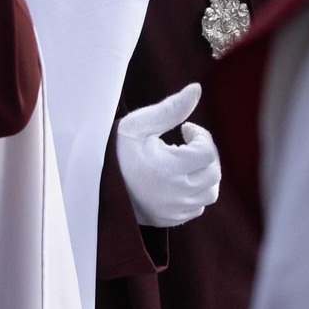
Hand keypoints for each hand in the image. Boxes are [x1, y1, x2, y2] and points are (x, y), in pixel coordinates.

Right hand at [116, 83, 220, 227]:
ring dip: (205, 174)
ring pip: (210, 194)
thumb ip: (171, 108)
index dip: (201, 136)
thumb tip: (196, 89)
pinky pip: (197, 208)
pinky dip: (196, 192)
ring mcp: (173, 211)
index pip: (208, 153)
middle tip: (187, 144)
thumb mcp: (139, 124)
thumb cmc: (118, 150)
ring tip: (186, 161)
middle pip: (213, 173)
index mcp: (168, 170)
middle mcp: (174, 195)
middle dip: (205, 154)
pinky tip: (178, 178)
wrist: (95, 182)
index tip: (185, 130)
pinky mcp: (169, 220)